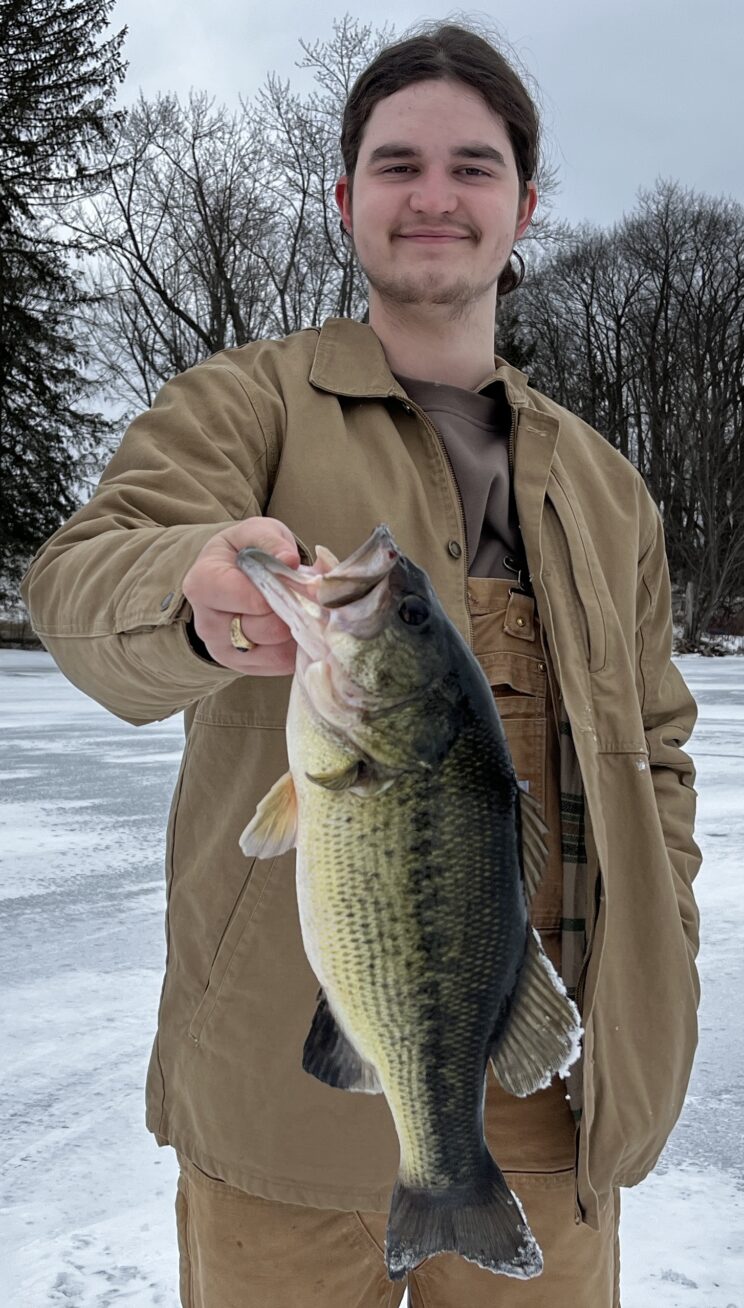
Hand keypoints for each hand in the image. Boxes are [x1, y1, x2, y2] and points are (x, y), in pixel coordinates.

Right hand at [182, 518, 299, 674]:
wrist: (228, 576)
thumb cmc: (242, 552)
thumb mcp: (254, 532)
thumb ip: (271, 541)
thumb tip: (289, 560)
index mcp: (203, 585)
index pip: (252, 600)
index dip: (280, 591)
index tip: (294, 577)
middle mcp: (207, 625)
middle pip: (268, 628)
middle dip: (292, 610)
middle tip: (301, 593)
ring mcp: (223, 651)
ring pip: (277, 652)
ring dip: (297, 630)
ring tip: (298, 607)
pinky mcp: (242, 667)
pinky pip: (282, 665)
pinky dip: (296, 648)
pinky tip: (294, 625)